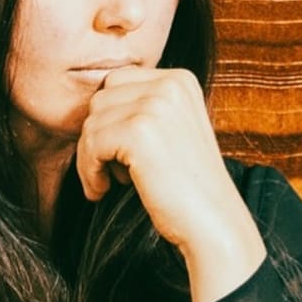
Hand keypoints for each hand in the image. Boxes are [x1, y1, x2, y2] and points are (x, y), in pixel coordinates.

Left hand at [75, 67, 266, 301]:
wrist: (213, 222)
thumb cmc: (188, 184)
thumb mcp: (172, 130)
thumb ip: (142, 108)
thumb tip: (92, 106)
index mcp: (180, 80)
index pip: (117, 82)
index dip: (109, 118)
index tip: (116, 152)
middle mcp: (170, 84)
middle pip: (101, 99)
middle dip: (97, 136)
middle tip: (111, 170)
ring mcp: (155, 105)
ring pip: (91, 122)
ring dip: (90, 156)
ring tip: (109, 181)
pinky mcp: (139, 131)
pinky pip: (91, 143)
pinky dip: (89, 170)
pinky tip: (103, 189)